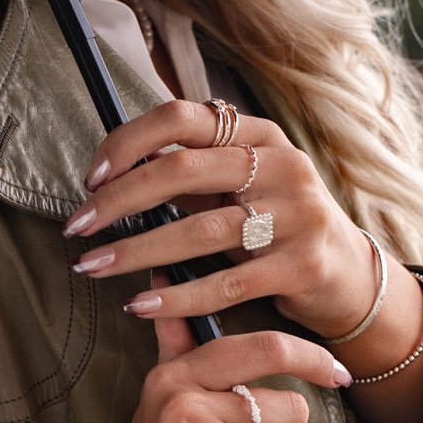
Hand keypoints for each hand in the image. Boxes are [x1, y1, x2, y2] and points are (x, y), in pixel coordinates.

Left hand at [63, 99, 375, 339]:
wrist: (346, 273)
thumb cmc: (278, 227)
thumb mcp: (242, 188)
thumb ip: (193, 176)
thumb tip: (118, 173)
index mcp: (259, 136)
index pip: (182, 118)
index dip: (127, 143)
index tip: (90, 178)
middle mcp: (281, 165)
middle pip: (182, 171)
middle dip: (118, 201)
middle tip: (77, 227)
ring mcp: (297, 215)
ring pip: (200, 231)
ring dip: (136, 252)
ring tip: (93, 266)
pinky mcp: (302, 266)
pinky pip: (227, 284)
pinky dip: (178, 296)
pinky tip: (140, 305)